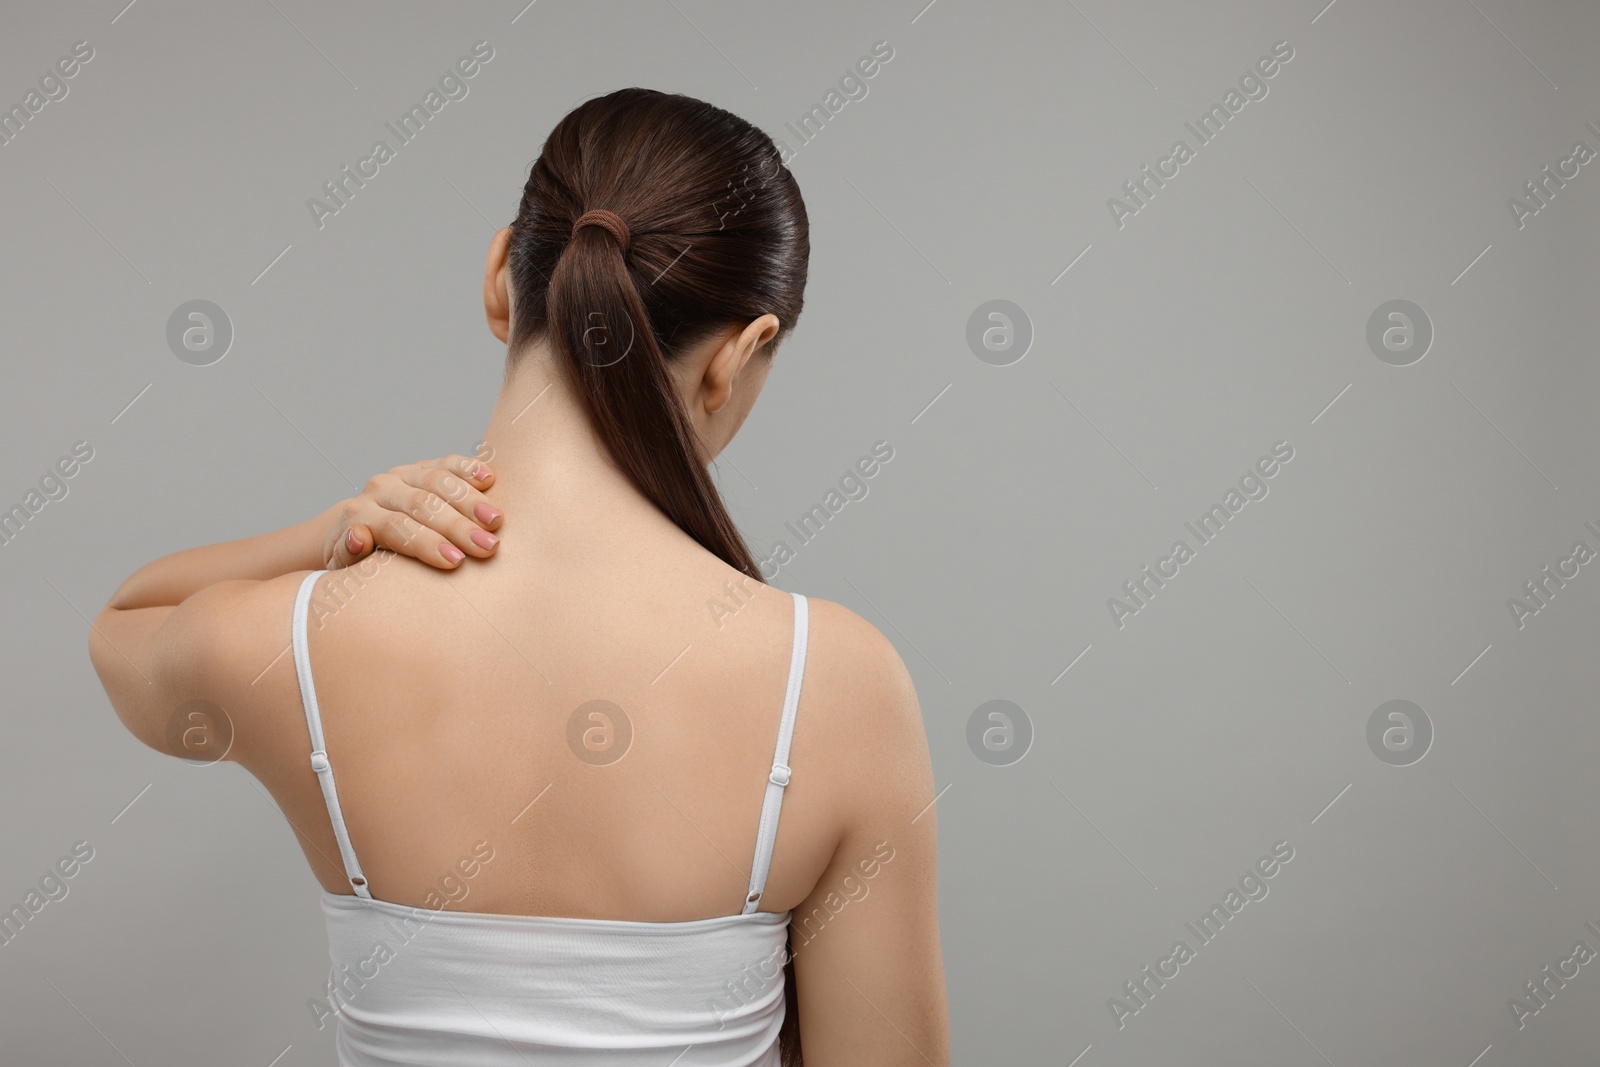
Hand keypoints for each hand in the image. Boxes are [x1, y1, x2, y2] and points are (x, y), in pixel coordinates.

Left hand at [324, 456, 502, 569]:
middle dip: (457, 526)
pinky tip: (489, 478)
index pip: (395, 526)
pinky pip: (448, 461)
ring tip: (497, 521)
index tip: (456, 561)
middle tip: (488, 547)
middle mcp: (381, 488)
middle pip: (421, 503)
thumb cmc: (360, 561)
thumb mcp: (345, 567)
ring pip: (438, 480)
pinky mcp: (423, 466)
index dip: (426, 543)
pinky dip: (469, 467)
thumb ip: (346, 554)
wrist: (358, 529)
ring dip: (471, 501)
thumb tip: (358, 537)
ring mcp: (404, 475)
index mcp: (360, 514)